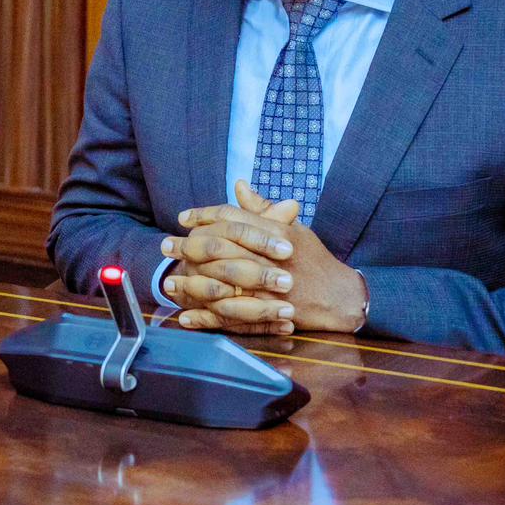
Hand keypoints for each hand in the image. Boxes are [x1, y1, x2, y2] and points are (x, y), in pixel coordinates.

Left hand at [165, 181, 368, 335]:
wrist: (340, 296)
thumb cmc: (314, 260)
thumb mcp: (293, 228)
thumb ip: (263, 209)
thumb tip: (239, 186)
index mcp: (275, 232)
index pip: (231, 218)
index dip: (203, 216)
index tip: (183, 218)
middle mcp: (267, 257)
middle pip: (218, 247)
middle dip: (187, 246)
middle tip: (165, 245)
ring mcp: (265, 287)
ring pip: (218, 282)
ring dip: (189, 282)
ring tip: (168, 282)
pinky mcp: (265, 313)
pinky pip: (228, 315)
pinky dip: (205, 317)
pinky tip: (186, 316)